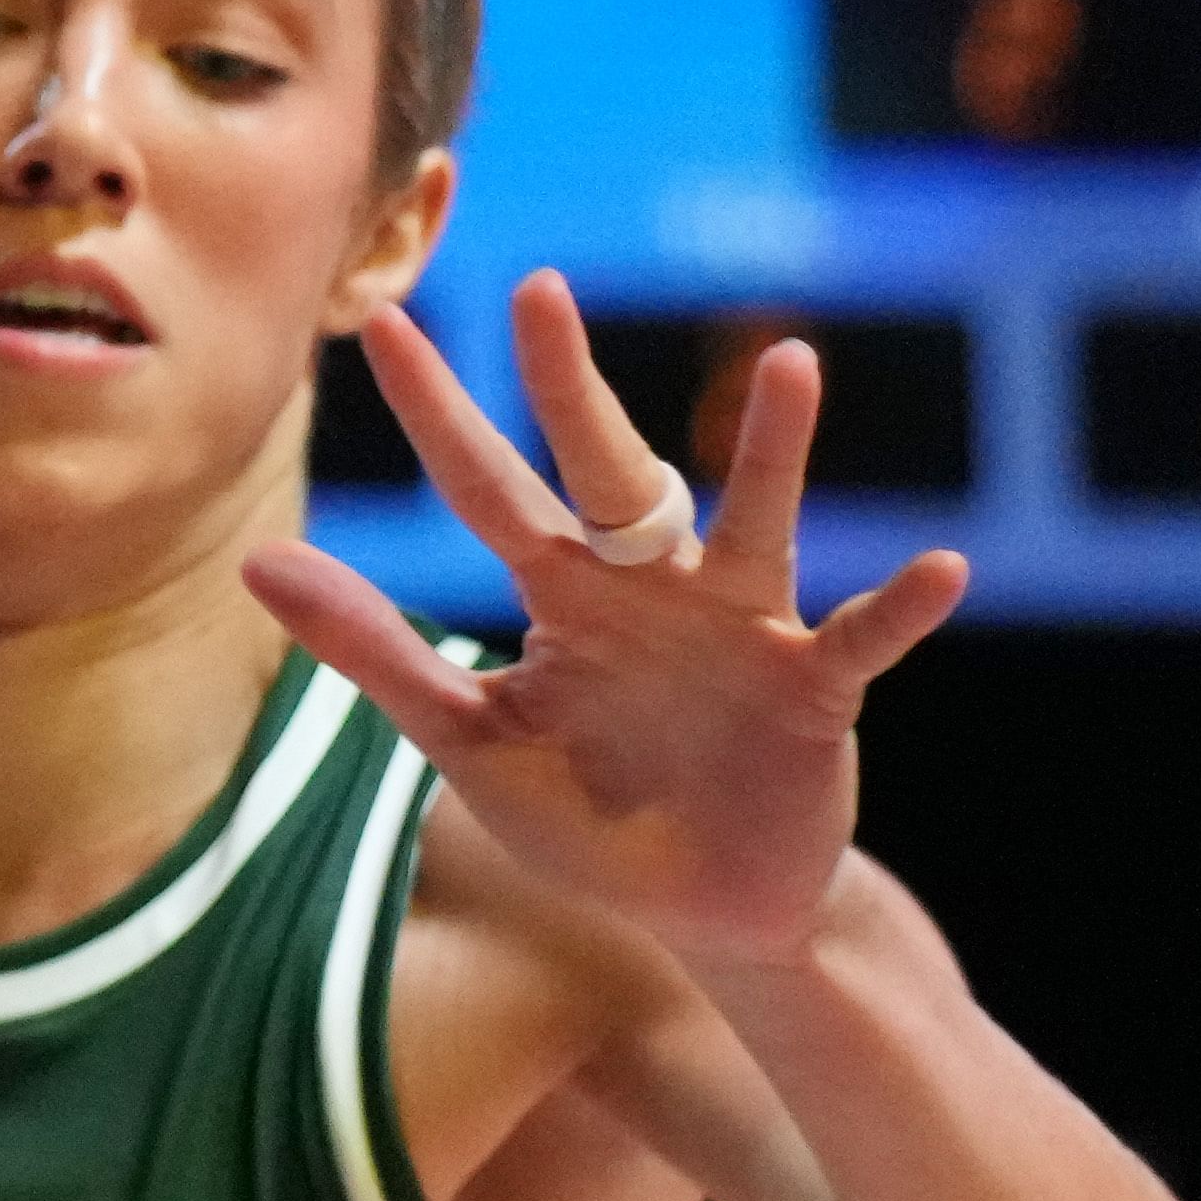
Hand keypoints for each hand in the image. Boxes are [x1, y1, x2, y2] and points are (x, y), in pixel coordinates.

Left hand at [241, 274, 967, 973]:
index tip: (379, 326)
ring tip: (792, 366)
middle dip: (570, 388)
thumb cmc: (590, 815)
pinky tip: (941, 570)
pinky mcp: (818, 690)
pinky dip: (901, 606)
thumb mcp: (467, 736)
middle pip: (609, 473)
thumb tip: (259, 563)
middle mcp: (655, 588)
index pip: (485, 491)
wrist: (705, 910)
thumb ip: (374, 650)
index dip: (436, 418)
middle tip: (536, 289)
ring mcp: (743, 630)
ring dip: (774, 451)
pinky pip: (864, 638)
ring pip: (757, 523)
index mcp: (567, 597)